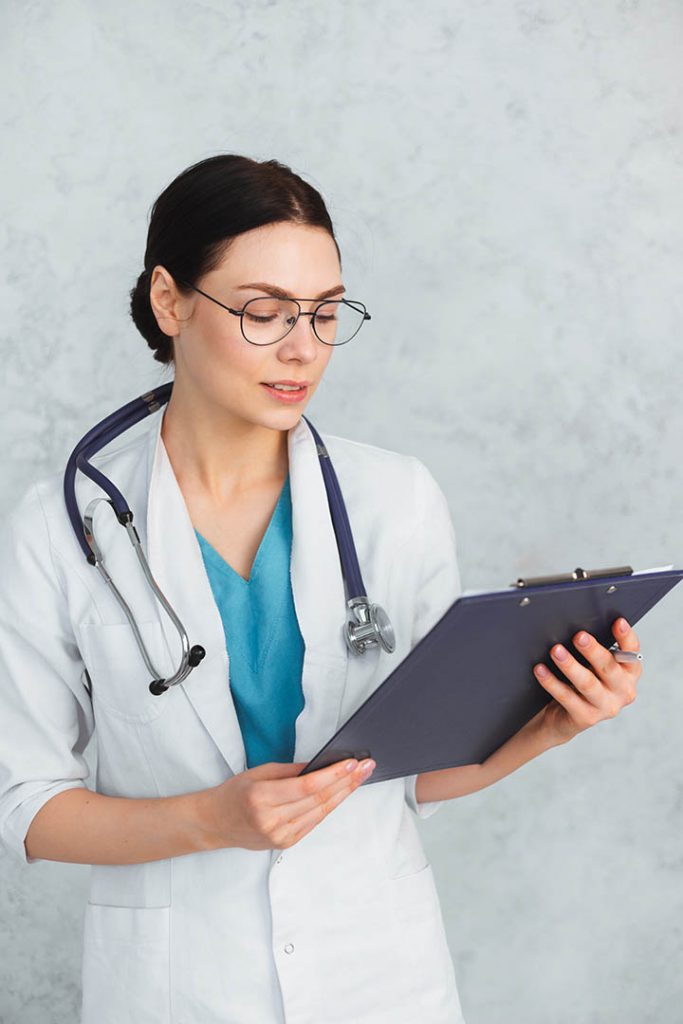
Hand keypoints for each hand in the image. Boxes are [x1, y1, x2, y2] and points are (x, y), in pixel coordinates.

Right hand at [200, 757, 375, 851]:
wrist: (216, 823)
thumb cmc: (235, 793)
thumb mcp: (259, 772)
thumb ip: (292, 770)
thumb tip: (323, 764)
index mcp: (261, 798)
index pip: (306, 786)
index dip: (332, 775)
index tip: (352, 763)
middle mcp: (271, 821)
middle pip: (318, 800)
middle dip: (346, 782)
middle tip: (366, 767)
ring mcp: (279, 836)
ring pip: (320, 813)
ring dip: (344, 794)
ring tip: (360, 778)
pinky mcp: (285, 844)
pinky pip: (313, 823)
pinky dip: (330, 807)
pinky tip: (342, 794)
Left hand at [532, 617, 640, 744]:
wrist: (565, 716)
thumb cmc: (582, 681)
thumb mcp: (593, 665)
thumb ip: (594, 649)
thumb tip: (579, 629)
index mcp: (629, 673)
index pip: (632, 653)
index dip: (626, 637)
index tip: (618, 622)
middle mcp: (623, 691)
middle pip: (608, 668)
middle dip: (593, 650)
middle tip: (579, 636)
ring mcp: (606, 707)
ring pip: (587, 684)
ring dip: (570, 665)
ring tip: (556, 651)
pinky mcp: (586, 718)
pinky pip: (566, 697)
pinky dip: (552, 682)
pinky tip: (540, 670)